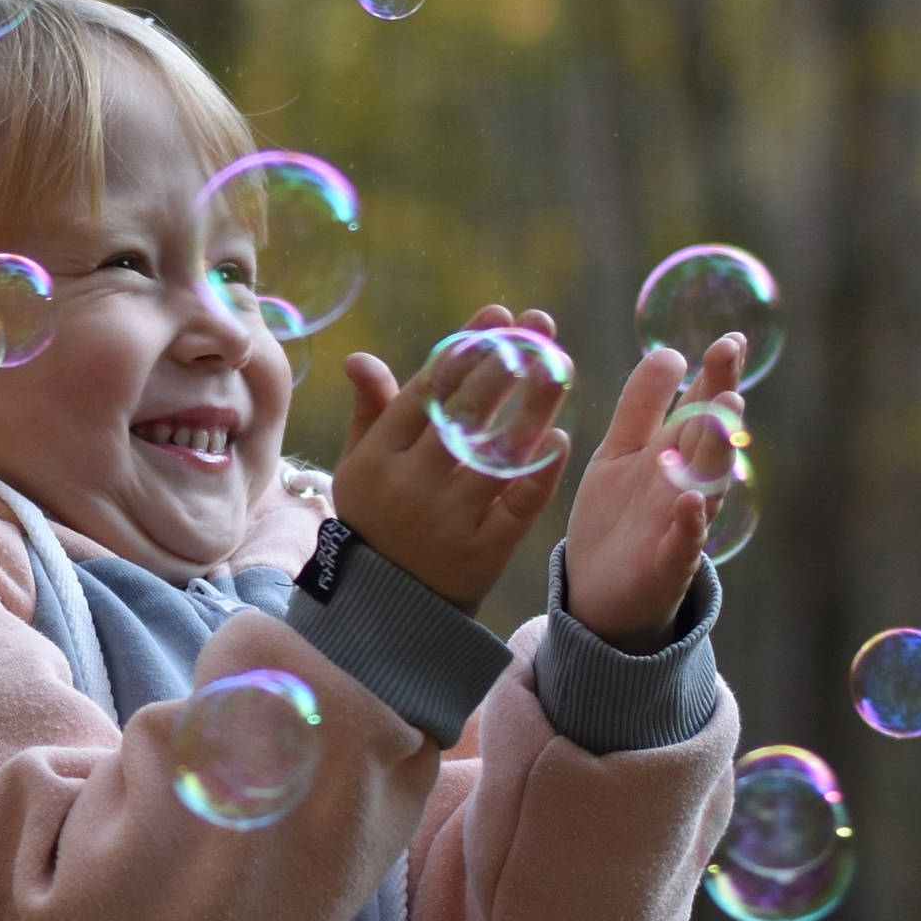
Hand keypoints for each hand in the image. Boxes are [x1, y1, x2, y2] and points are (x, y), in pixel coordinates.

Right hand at [328, 306, 570, 612]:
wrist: (387, 606)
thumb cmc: (377, 517)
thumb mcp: (359, 466)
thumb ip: (370, 410)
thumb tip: (359, 357)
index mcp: (378, 456)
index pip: (428, 390)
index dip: (466, 348)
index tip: (499, 314)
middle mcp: (411, 484)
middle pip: (464, 414)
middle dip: (505, 364)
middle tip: (541, 327)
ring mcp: (447, 520)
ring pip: (494, 455)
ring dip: (531, 409)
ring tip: (561, 367)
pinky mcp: (481, 553)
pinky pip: (515, 508)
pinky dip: (538, 476)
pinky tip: (560, 441)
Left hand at [562, 336, 743, 645]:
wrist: (599, 593)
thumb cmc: (617, 517)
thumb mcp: (620, 453)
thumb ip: (642, 407)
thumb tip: (670, 353)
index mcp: (675, 453)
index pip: (701, 407)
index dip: (715, 375)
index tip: (729, 340)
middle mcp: (686, 482)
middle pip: (710, 439)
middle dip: (720, 403)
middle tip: (729, 364)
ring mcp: (681, 523)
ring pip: (706, 483)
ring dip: (716, 451)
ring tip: (722, 414)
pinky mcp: (668, 563)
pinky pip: (685, 543)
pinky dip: (691, 525)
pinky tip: (691, 502)